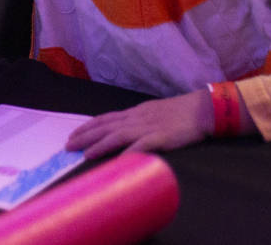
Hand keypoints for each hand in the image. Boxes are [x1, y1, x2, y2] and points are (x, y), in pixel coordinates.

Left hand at [65, 91, 212, 157]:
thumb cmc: (178, 112)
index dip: (88, 126)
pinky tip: (119, 161)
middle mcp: (137, 118)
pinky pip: (142, 145)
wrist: (201, 109)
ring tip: (85, 153)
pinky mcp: (161, 137)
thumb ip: (138, 121)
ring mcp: (148, 127)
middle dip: (86, 135)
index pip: (106, 118)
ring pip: (118, 135)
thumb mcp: (153, 113)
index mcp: (135, 113)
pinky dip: (129, 153)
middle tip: (68, 145)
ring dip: (100, 144)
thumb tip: (122, 132)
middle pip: (106, 126)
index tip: (73, 134)